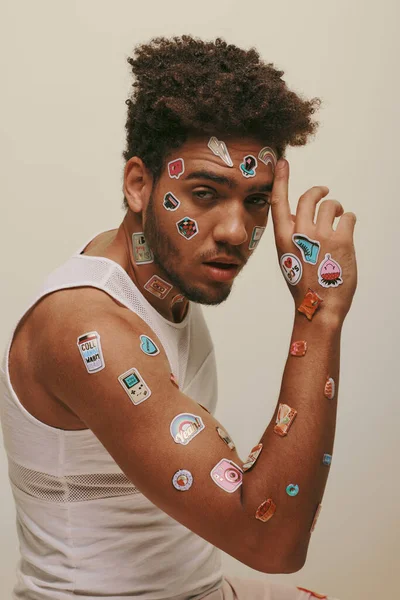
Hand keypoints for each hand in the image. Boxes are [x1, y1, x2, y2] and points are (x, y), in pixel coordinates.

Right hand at [270, 159, 356, 320]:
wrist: (318, 306)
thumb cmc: (304, 285)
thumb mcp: (288, 258)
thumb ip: (292, 236)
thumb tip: (302, 218)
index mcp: (283, 239)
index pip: (279, 201)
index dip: (281, 179)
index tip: (283, 163)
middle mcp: (300, 234)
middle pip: (309, 197)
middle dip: (319, 191)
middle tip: (325, 193)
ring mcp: (321, 236)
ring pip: (330, 205)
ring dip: (336, 208)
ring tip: (338, 219)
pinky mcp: (341, 240)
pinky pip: (348, 217)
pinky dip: (349, 220)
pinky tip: (346, 231)